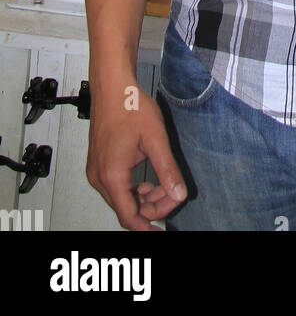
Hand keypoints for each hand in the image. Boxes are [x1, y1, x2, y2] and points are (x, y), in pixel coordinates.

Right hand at [86, 81, 186, 230]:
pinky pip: (116, 187)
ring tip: (165, 188)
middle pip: (125, 209)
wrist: (113, 86)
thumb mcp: (156, 139)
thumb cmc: (129, 105)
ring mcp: (96, 171)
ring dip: (143, 198)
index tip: (162, 229)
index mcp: (111, 175)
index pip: (129, 216)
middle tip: (173, 198)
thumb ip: (167, 169)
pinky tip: (149, 182)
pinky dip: (133, 189)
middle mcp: (99, 177)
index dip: (148, 225)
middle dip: (151, 208)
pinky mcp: (99, 164)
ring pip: (121, 199)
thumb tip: (179, 194)